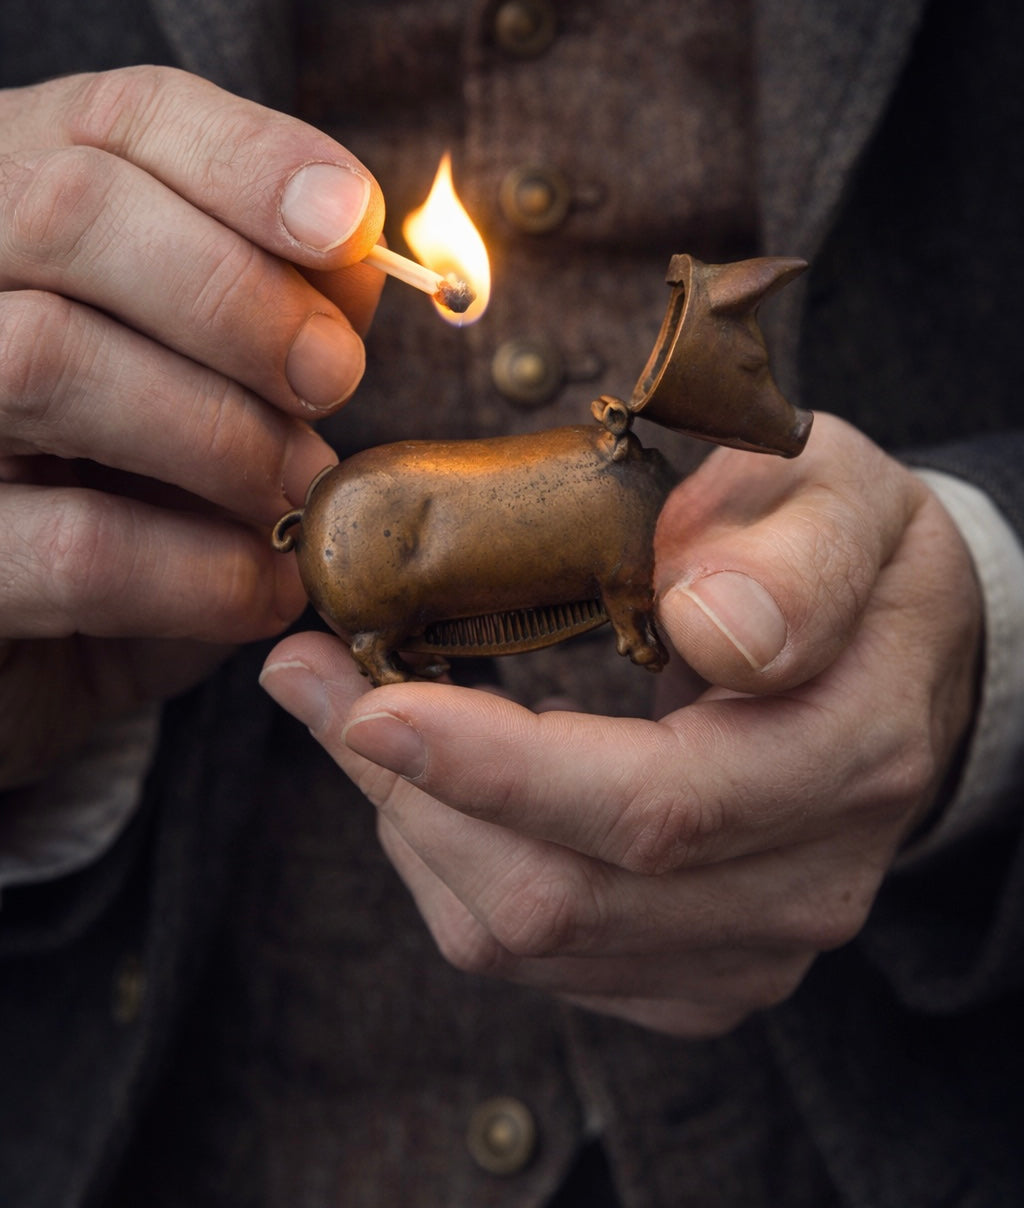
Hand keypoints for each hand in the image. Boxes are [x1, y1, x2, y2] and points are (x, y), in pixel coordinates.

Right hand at [0, 65, 384, 786]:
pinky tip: (260, 588)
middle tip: (332, 379)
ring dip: (219, 432)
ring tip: (296, 492)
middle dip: (236, 295)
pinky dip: (199, 571)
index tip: (349, 220)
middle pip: (72, 210)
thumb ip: (279, 298)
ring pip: (48, 356)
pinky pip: (72, 545)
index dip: (248, 156)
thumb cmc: (130, 486)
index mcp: (18, 200)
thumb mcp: (206, 377)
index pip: (120, 119)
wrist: (38, 642)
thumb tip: (358, 256)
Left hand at [260, 414, 981, 1036]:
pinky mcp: (699, 974)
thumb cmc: (846, 548)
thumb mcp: (841, 495)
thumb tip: (703, 623)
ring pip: (530, 938)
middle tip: (310, 681)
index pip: (658, 804)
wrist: (899, 647)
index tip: (369, 702)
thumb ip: (792, 554)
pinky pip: (535, 957)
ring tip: (353, 711)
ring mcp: (754, 945)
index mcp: (851, 749)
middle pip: (566, 895)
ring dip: (413, 826)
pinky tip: (436, 776)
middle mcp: (808, 879)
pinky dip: (451, 865)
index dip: (499, 768)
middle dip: (411, 792)